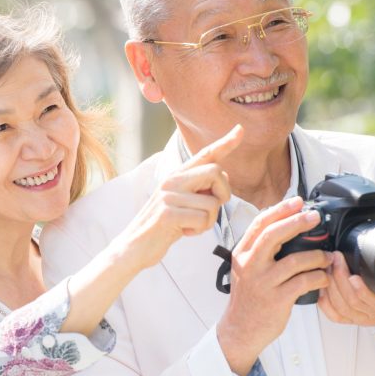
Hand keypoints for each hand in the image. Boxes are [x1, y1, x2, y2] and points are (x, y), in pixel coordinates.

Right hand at [116, 125, 243, 270]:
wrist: (134, 246)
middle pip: (216, 172)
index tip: (240, 129)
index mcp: (177, 175)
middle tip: (211, 209)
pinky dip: (199, 230)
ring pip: (212, 203)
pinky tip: (184, 232)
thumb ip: (198, 188)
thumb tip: (222, 175)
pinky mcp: (168, 213)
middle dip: (224, 193)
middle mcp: (172, 180)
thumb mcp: (181, 202)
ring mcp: (168, 196)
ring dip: (209, 221)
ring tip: (190, 225)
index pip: (205, 154)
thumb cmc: (163, 226)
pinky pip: (203, 219)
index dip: (225, 143)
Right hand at [216, 198, 332, 375]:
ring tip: (327, 256)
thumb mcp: (246, 268)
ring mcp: (263, 283)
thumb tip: (284, 224)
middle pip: (273, 235)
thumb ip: (260, 249)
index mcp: (242, 254)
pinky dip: (318, 277)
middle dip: (297, 222)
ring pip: (294, 260)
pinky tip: (323, 277)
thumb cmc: (248, 298)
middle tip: (314, 217)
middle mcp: (250, 266)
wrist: (240, 329)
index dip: (280, 210)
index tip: (297, 201)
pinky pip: (303, 282)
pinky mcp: (276, 299)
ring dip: (316, 256)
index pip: (259, 224)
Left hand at [319, 251, 374, 368]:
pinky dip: (325, 302)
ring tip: (328, 268)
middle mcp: (373, 313)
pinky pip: (335, 316)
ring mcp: (362, 318)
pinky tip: (322, 289)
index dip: (357, 285)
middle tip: (335, 258)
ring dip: (330, 285)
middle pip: (350, 300)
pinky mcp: (353, 320)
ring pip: (340, 306)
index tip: (350, 267)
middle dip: (339, 276)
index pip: (369, 298)